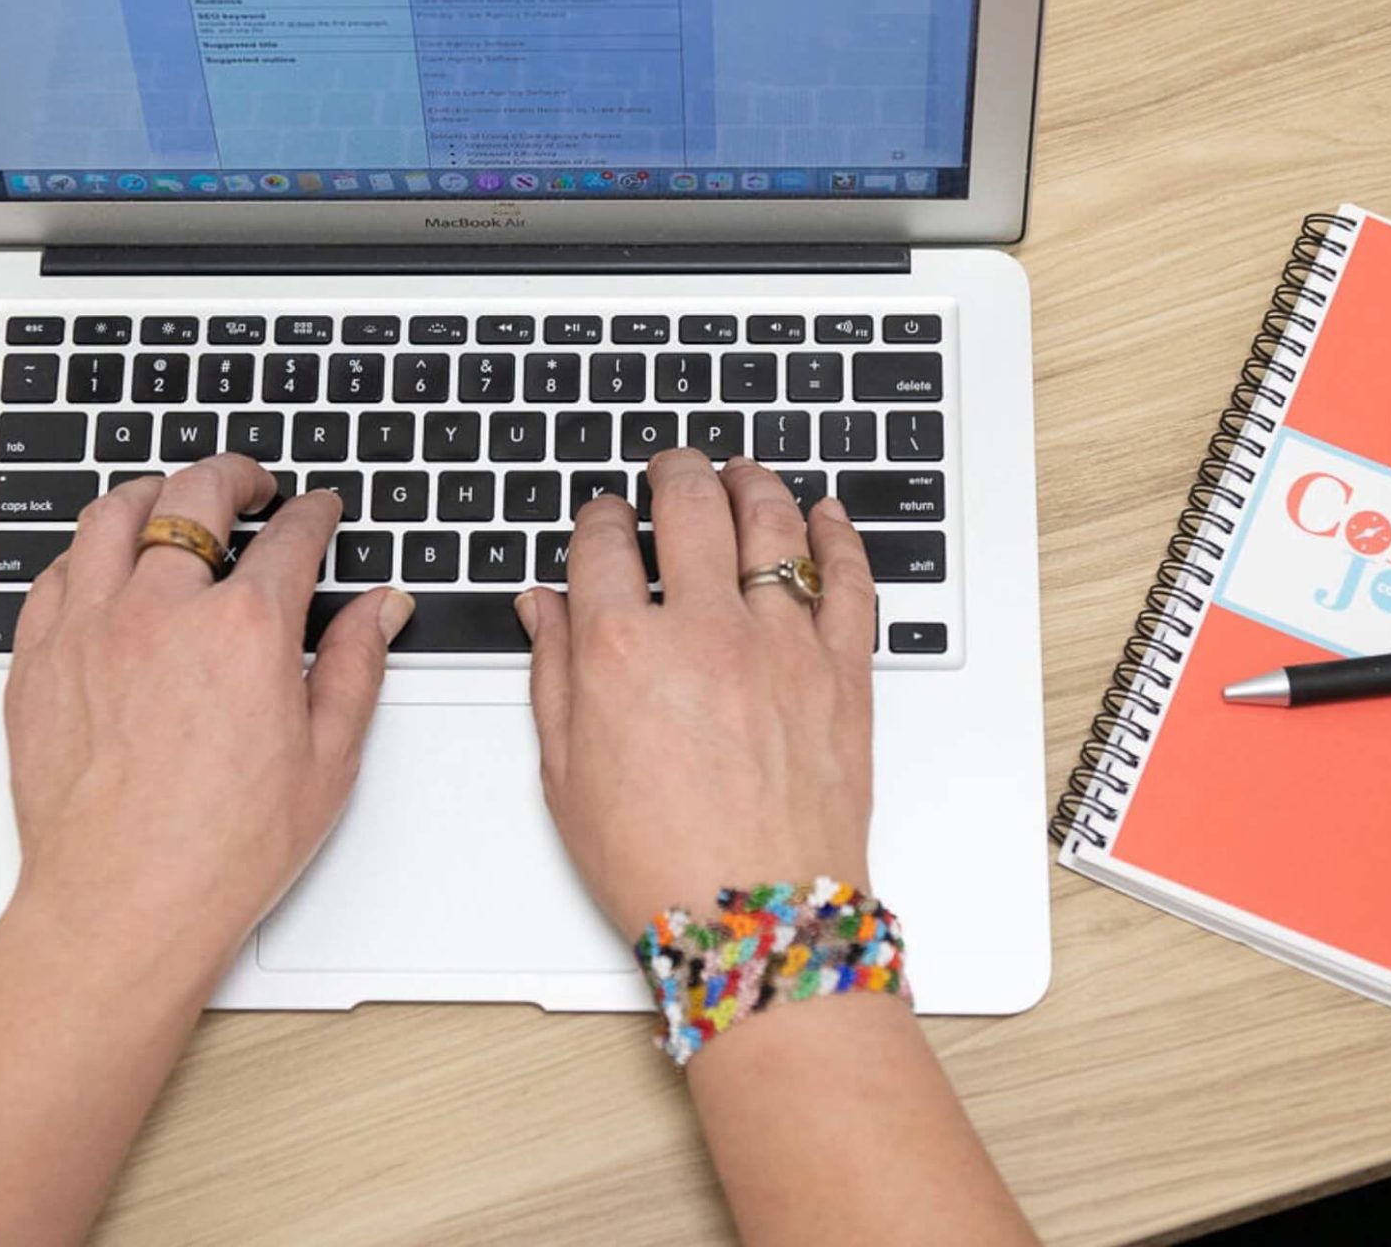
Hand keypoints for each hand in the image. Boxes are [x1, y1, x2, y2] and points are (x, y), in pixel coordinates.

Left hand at [0, 456, 411, 966]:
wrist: (122, 906)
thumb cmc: (223, 850)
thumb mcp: (328, 759)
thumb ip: (357, 666)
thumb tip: (380, 609)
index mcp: (246, 629)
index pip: (290, 536)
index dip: (314, 513)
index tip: (319, 510)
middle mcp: (162, 610)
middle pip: (195, 495)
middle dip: (234, 475)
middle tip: (252, 483)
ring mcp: (91, 629)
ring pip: (111, 516)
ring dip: (151, 494)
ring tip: (170, 500)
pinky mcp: (39, 661)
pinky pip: (54, 575)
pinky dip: (86, 555)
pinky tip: (103, 565)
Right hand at [517, 450, 878, 937]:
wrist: (755, 925)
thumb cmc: (656, 864)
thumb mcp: (566, 773)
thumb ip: (553, 672)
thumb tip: (542, 607)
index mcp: (621, 651)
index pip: (604, 542)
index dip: (599, 517)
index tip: (603, 518)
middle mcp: (704, 631)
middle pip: (690, 505)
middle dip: (674, 471)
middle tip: (671, 466)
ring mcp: (781, 645)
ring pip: (772, 524)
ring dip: (752, 482)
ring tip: (741, 472)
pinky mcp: (842, 671)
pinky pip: (849, 579)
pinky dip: (837, 536)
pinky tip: (825, 516)